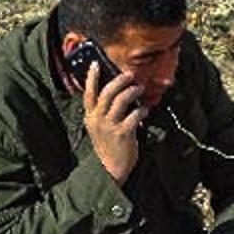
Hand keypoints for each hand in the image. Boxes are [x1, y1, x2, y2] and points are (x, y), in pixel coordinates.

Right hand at [82, 62, 145, 183]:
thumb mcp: (99, 128)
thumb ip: (102, 113)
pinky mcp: (123, 133)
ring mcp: (110, 126)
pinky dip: (142, 110)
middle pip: (107, 92)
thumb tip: (116, 94)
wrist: (110, 170)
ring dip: (133, 91)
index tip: (95, 64)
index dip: (91, 78)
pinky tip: (145, 110)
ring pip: (121, 100)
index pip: (88, 93)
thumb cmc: (107, 147)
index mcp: (90, 117)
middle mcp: (98, 119)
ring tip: (139, 89)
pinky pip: (134, 115)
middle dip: (119, 80)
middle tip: (130, 75)